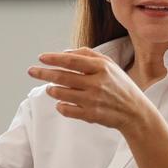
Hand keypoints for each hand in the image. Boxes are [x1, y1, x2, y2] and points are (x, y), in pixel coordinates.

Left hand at [28, 48, 151, 130]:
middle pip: (62, 76)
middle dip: (44, 73)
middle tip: (32, 71)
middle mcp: (97, 83)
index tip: (41, 58)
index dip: (53, 58)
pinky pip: (66, 110)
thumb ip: (88, 55)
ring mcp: (93, 100)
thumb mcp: (110, 65)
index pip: (71, 60)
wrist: (135, 112)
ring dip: (52, 90)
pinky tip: (61, 103)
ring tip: (51, 88)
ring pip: (61, 94)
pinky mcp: (91, 115)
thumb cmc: (120, 86)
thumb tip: (64, 52)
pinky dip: (60, 106)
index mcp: (101, 68)